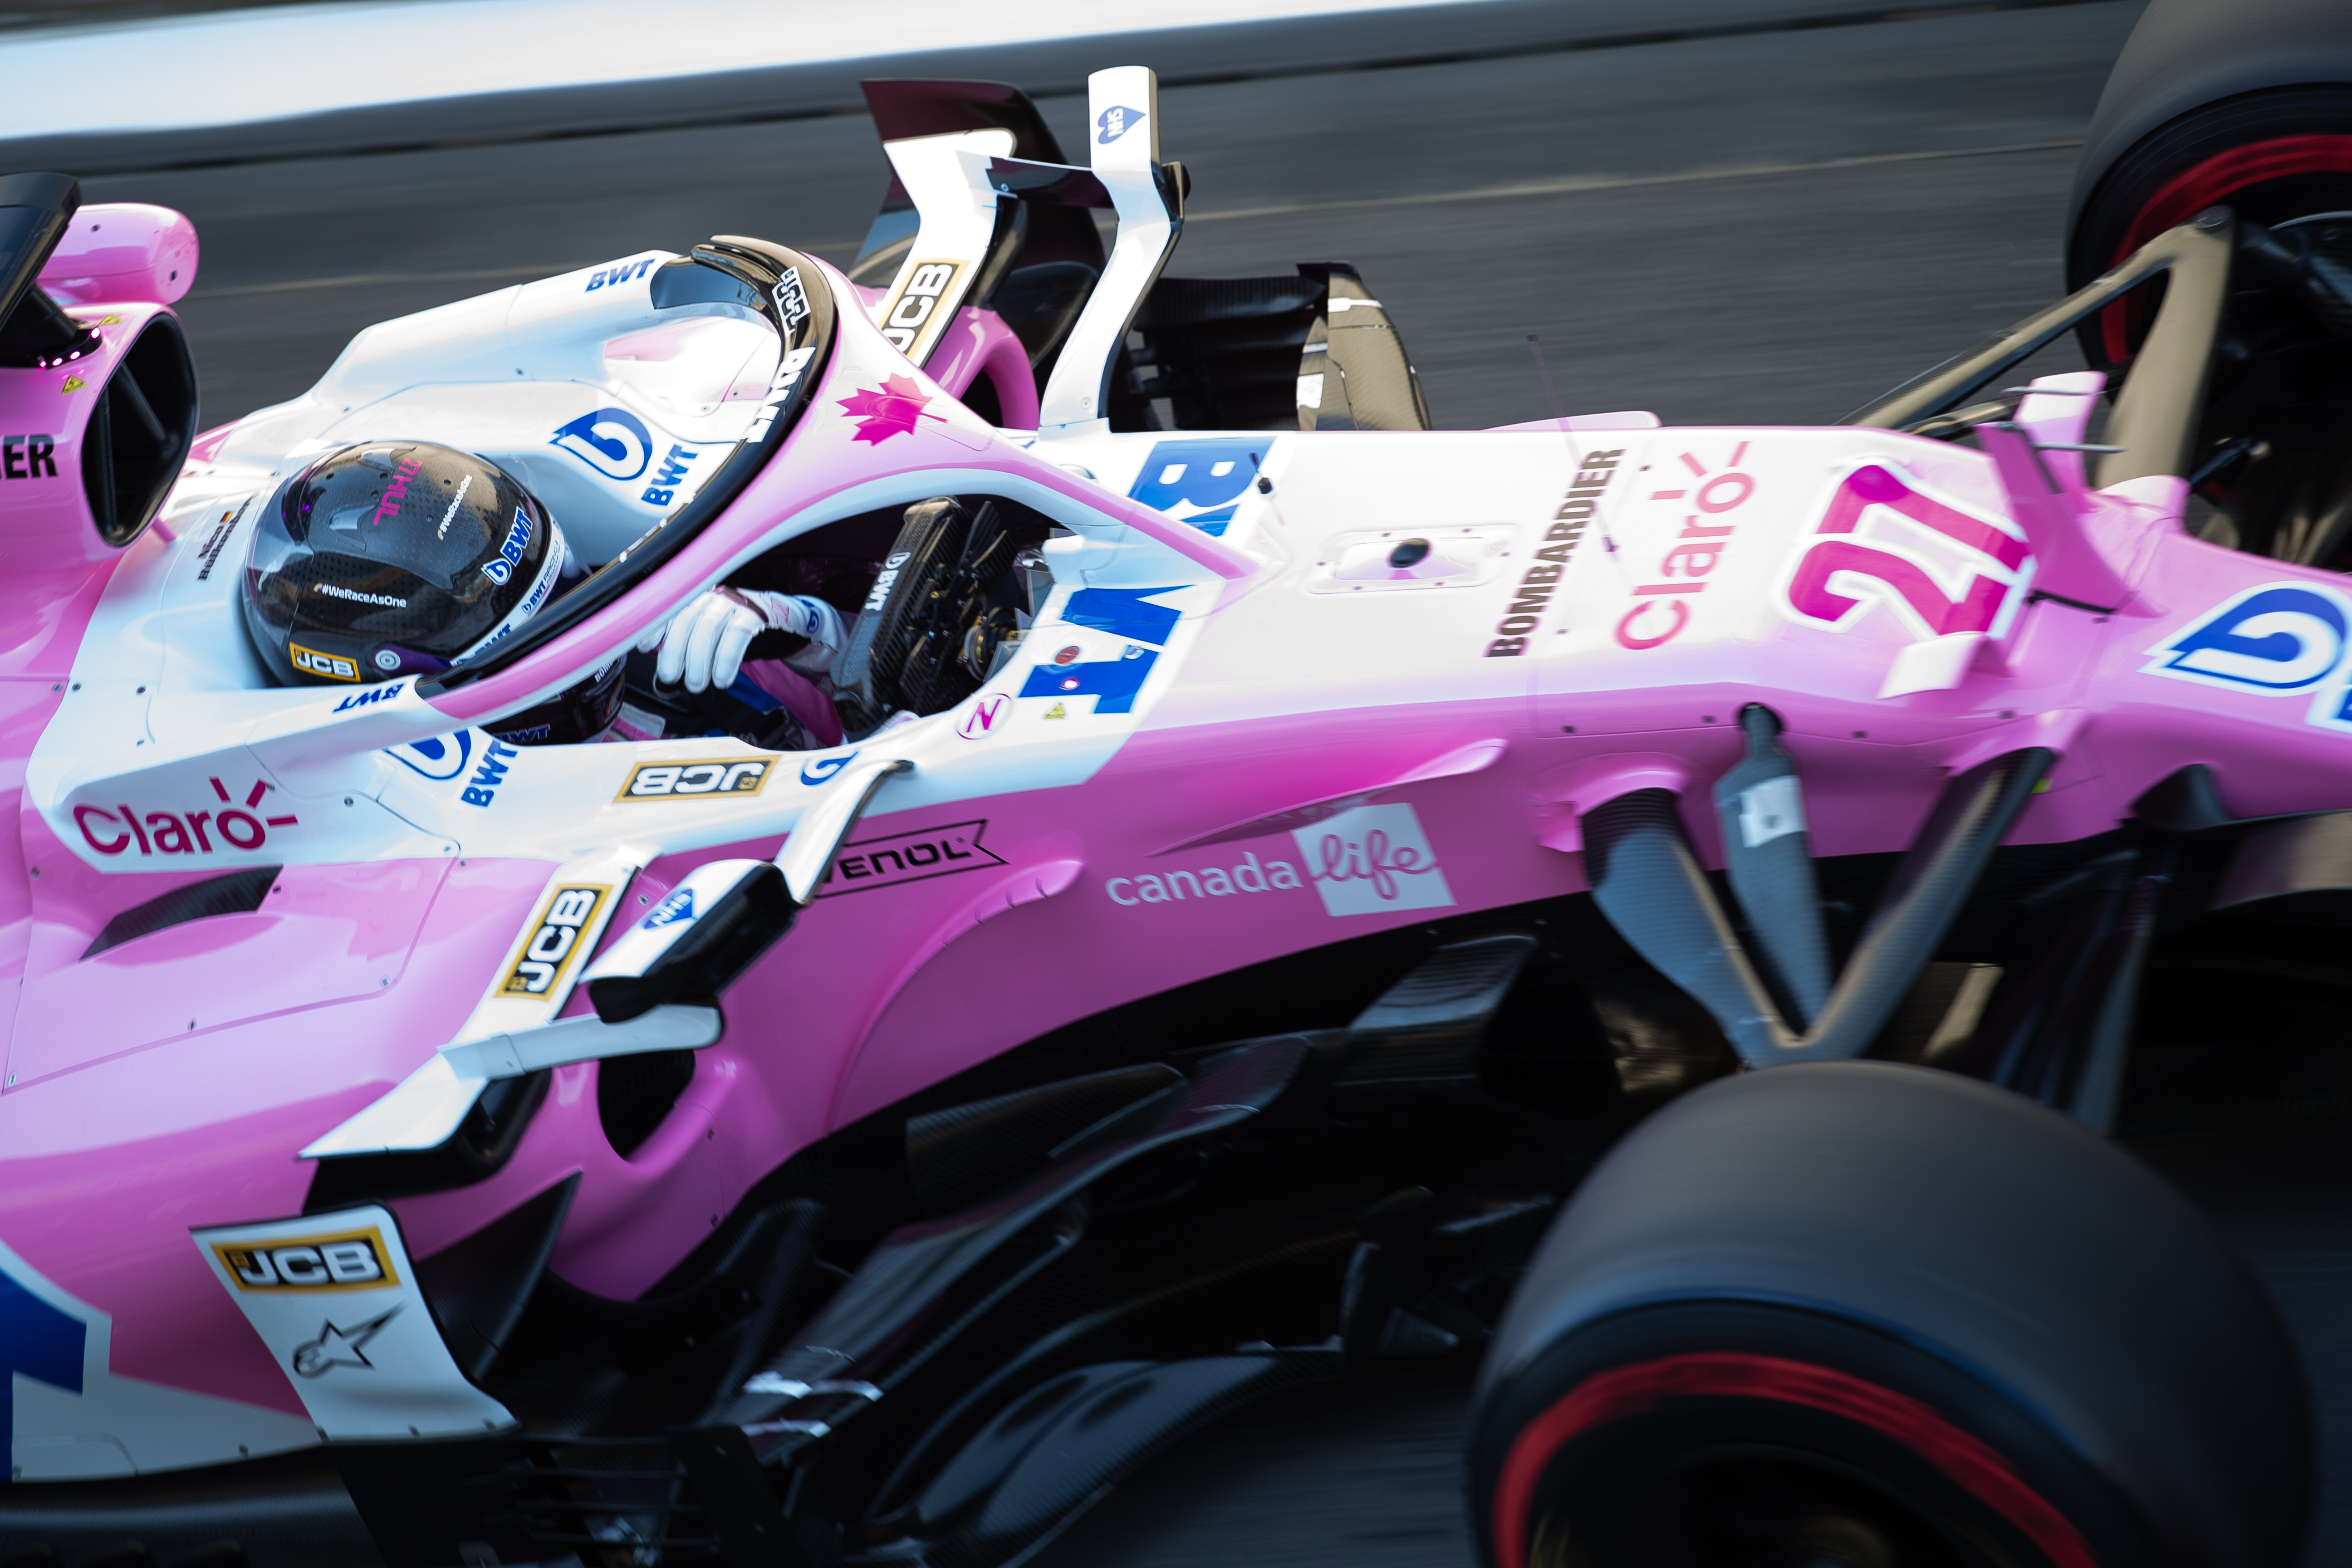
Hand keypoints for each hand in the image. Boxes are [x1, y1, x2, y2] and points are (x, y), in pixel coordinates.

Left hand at [635, 588, 844, 692]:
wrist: (783, 613)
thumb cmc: (738, 624)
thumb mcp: (709, 626)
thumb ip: (686, 635)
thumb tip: (658, 657)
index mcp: (695, 595)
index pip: (668, 607)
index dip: (654, 626)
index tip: (645, 648)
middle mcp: (712, 593)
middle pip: (686, 618)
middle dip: (675, 652)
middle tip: (672, 679)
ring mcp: (734, 600)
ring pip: (709, 628)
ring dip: (699, 661)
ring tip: (697, 685)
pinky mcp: (756, 612)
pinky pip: (737, 636)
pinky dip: (726, 661)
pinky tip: (722, 680)